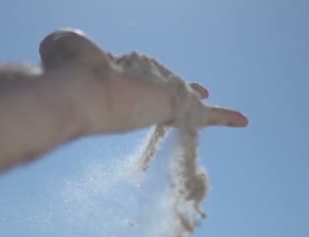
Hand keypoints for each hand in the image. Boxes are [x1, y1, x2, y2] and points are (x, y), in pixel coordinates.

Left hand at [38, 29, 247, 134]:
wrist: (75, 90)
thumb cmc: (67, 69)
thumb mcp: (65, 44)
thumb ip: (71, 43)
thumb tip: (68, 46)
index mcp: (116, 77)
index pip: (137, 75)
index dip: (147, 73)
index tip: (150, 74)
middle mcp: (138, 92)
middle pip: (166, 90)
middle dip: (183, 91)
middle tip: (202, 92)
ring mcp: (155, 102)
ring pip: (187, 106)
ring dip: (204, 108)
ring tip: (229, 117)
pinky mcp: (172, 109)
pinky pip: (204, 115)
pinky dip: (225, 118)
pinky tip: (243, 122)